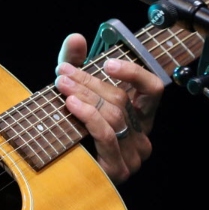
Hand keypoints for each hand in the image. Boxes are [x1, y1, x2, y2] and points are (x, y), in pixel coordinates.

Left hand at [54, 33, 164, 183]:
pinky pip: (107, 135)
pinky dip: (89, 116)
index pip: (152, 89)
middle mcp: (141, 135)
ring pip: (113, 114)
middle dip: (89, 81)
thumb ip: (75, 64)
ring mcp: (132, 154)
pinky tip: (71, 104)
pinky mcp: (118, 169)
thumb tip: (75, 38)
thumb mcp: (73, 92)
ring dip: (84, 96)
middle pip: (121, 99)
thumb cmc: (68, 130)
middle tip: (63, 72)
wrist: (55, 172)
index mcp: (139, 117)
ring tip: (62, 85)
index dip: (134, 72)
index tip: (107, 62)